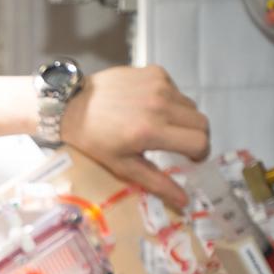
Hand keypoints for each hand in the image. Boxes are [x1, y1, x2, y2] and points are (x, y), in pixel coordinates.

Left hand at [59, 66, 208, 208]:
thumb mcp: (123, 165)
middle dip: (196, 137)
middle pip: (202, 122)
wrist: (71, 105)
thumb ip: (156, 182)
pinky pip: (177, 90)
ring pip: (191, 106)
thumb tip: (184, 202)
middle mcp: (160, 104)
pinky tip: (148, 107)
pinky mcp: (155, 71)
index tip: (191, 158)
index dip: (200, 153)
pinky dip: (170, 101)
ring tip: (161, 126)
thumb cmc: (93, 139)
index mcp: (151, 130)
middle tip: (180, 145)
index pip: (199, 141)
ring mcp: (159, 84)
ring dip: (183, 119)